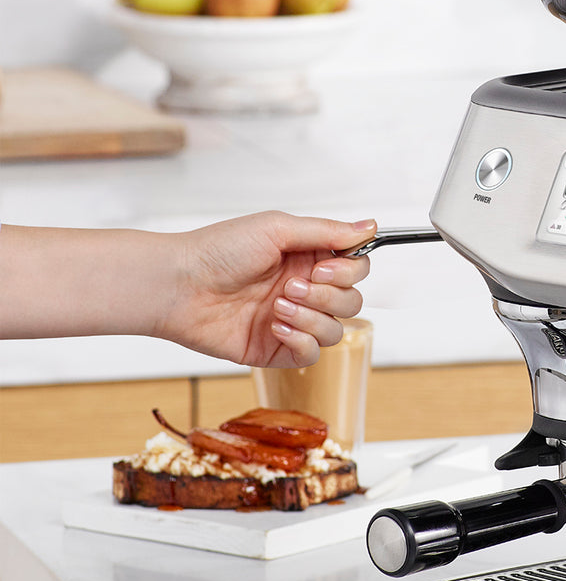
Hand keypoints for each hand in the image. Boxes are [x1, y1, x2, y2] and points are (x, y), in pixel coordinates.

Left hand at [162, 211, 374, 367]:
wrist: (180, 287)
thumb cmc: (218, 251)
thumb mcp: (277, 228)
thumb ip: (327, 231)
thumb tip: (369, 227)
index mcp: (308, 258)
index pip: (356, 268)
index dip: (348, 272)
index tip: (323, 268)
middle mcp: (305, 290)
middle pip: (352, 302)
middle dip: (327, 297)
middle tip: (291, 287)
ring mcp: (294, 321)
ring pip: (337, 330)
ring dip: (311, 318)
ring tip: (277, 307)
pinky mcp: (279, 348)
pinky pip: (314, 354)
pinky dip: (300, 340)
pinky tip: (274, 327)